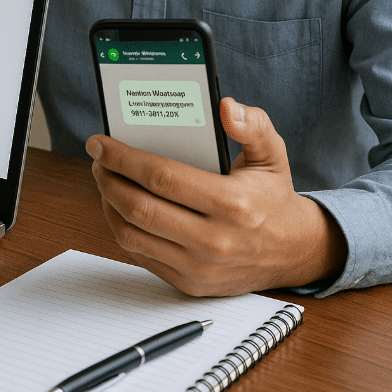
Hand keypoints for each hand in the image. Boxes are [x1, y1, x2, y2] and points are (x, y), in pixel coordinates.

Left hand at [85, 97, 346, 295]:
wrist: (293, 253)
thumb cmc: (273, 197)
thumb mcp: (272, 154)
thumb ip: (253, 125)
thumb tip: (226, 107)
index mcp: (233, 205)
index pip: (162, 178)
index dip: (124, 158)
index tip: (101, 142)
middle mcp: (214, 242)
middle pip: (139, 208)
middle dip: (108, 178)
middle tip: (98, 158)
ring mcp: (199, 268)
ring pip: (132, 235)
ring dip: (108, 203)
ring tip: (105, 178)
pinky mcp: (189, 284)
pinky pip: (140, 256)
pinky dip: (121, 227)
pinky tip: (119, 204)